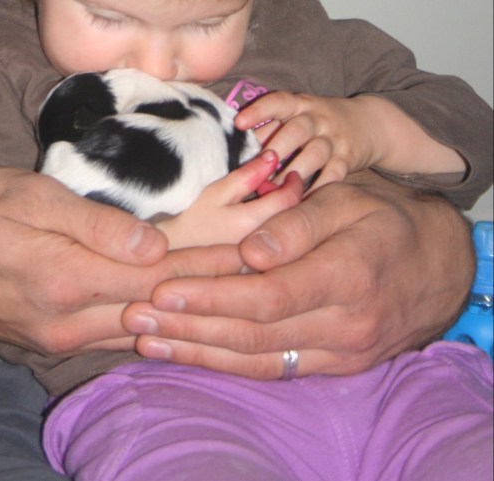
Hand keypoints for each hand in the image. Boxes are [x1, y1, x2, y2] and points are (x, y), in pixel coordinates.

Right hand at [0, 167, 243, 353]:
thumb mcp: (29, 196)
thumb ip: (94, 224)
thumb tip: (156, 244)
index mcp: (66, 277)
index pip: (161, 275)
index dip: (213, 262)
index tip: (260, 248)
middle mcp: (69, 321)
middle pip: (160, 307)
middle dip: (215, 288)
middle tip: (268, 270)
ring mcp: (61, 339)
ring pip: (144, 330)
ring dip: (192, 311)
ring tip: (241, 293)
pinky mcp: (54, 341)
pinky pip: (119, 337)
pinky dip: (157, 325)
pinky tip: (185, 317)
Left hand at [123, 171, 473, 377]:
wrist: (436, 265)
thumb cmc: (384, 219)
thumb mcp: (348, 201)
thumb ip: (299, 226)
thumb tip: (250, 252)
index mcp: (346, 275)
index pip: (267, 295)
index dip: (211, 295)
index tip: (162, 289)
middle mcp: (343, 323)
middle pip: (253, 331)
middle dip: (188, 326)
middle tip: (134, 317)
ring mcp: (340, 352)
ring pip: (258, 357)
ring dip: (198, 350)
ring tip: (147, 340)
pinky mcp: (334, 365)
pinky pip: (275, 369)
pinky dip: (227, 364)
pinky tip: (189, 354)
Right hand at [155, 152, 302, 248]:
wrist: (167, 255)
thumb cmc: (187, 219)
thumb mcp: (215, 191)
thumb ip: (247, 175)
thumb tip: (273, 157)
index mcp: (251, 224)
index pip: (289, 200)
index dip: (293, 183)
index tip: (289, 173)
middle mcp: (260, 244)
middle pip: (290, 217)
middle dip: (286, 198)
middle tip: (271, 188)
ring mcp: (257, 258)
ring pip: (281, 229)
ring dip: (278, 213)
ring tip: (259, 204)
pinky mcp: (252, 266)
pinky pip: (271, 243)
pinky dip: (269, 228)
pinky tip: (252, 222)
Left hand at [236, 91, 379, 188]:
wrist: (369, 123)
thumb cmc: (318, 122)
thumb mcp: (298, 115)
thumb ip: (269, 126)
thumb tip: (232, 145)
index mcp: (300, 105)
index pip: (279, 102)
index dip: (259, 110)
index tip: (239, 123)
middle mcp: (318, 119)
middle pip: (296, 130)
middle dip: (275, 149)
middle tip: (254, 168)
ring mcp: (334, 138)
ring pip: (314, 154)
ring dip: (292, 173)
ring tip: (272, 190)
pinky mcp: (348, 158)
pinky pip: (333, 175)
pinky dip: (317, 189)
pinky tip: (300, 201)